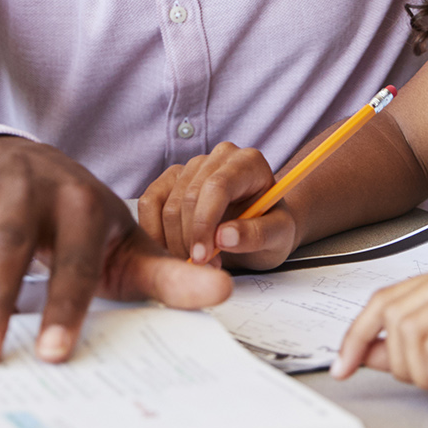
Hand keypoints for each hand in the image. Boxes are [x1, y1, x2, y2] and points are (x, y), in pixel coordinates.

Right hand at [0, 135, 231, 366]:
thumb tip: (223, 293)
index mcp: (81, 203)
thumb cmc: (75, 216)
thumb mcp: (124, 241)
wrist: (13, 158)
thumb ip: (168, 275)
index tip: (56, 355)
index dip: (65, 308)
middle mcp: (26, 189)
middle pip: (3, 250)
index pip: (74, 260)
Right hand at [137, 142, 297, 269]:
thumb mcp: (279, 236)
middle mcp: (218, 157)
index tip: (201, 257)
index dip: (204, 223)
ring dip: (173, 242)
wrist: (259, 227)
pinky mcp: (170, 180)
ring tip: (194, 264)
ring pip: (167, 205)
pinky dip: (154, 233)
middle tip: (201, 270)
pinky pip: (149, 203)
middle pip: (188, 197)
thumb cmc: (270, 227)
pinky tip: (170, 253)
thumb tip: (225, 237)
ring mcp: (191, 167)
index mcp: (248, 162)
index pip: (217, 186)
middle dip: (189, 240)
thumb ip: (257, 235)